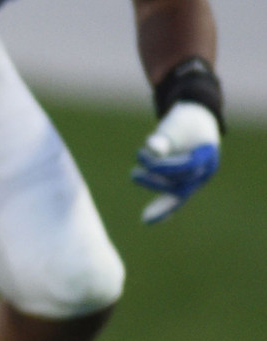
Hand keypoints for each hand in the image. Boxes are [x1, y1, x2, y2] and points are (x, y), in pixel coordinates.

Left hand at [132, 100, 220, 222]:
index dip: (163, 165)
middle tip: (134, 174)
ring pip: (176, 191)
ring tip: (134, 174)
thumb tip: (151, 148)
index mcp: (207, 156)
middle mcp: (204, 172)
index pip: (185, 167)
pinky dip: (163, 207)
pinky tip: (147, 220)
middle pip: (182, 184)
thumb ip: (164, 138)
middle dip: (157, 182)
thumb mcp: (174, 126)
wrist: (196, 121)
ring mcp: (197, 179)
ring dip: (154, 185)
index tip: (143, 154)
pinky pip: (176, 197)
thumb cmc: (184, 122)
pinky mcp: (187, 182)